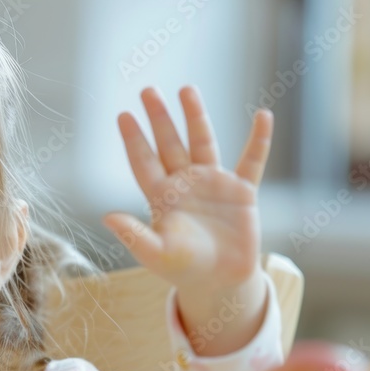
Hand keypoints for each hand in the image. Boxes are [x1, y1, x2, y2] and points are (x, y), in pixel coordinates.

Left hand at [102, 86, 273, 292]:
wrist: (219, 281)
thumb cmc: (183, 268)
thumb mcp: (155, 254)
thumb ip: (134, 235)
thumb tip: (106, 218)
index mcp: (162, 197)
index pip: (144, 162)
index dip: (134, 140)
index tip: (124, 115)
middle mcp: (185, 184)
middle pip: (169, 144)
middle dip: (159, 118)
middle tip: (147, 90)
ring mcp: (213, 184)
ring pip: (203, 142)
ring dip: (196, 117)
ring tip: (187, 89)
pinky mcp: (242, 192)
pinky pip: (252, 161)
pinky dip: (258, 140)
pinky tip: (262, 116)